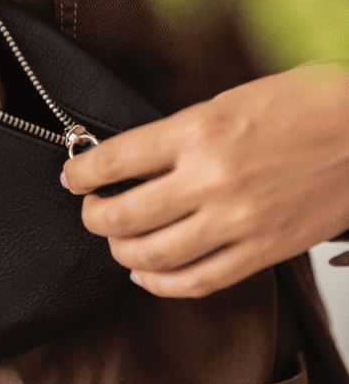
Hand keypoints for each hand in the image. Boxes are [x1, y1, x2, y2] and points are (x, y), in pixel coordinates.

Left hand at [61, 66, 348, 297]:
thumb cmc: (311, 104)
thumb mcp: (233, 99)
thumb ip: (183, 131)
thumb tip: (136, 156)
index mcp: (200, 130)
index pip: (114, 160)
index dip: (80, 173)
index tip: (72, 176)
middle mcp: (212, 180)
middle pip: (122, 214)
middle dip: (93, 215)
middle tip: (90, 208)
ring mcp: (237, 221)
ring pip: (150, 256)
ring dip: (120, 251)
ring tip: (116, 238)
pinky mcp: (262, 251)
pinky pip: (196, 282)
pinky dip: (161, 284)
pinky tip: (148, 274)